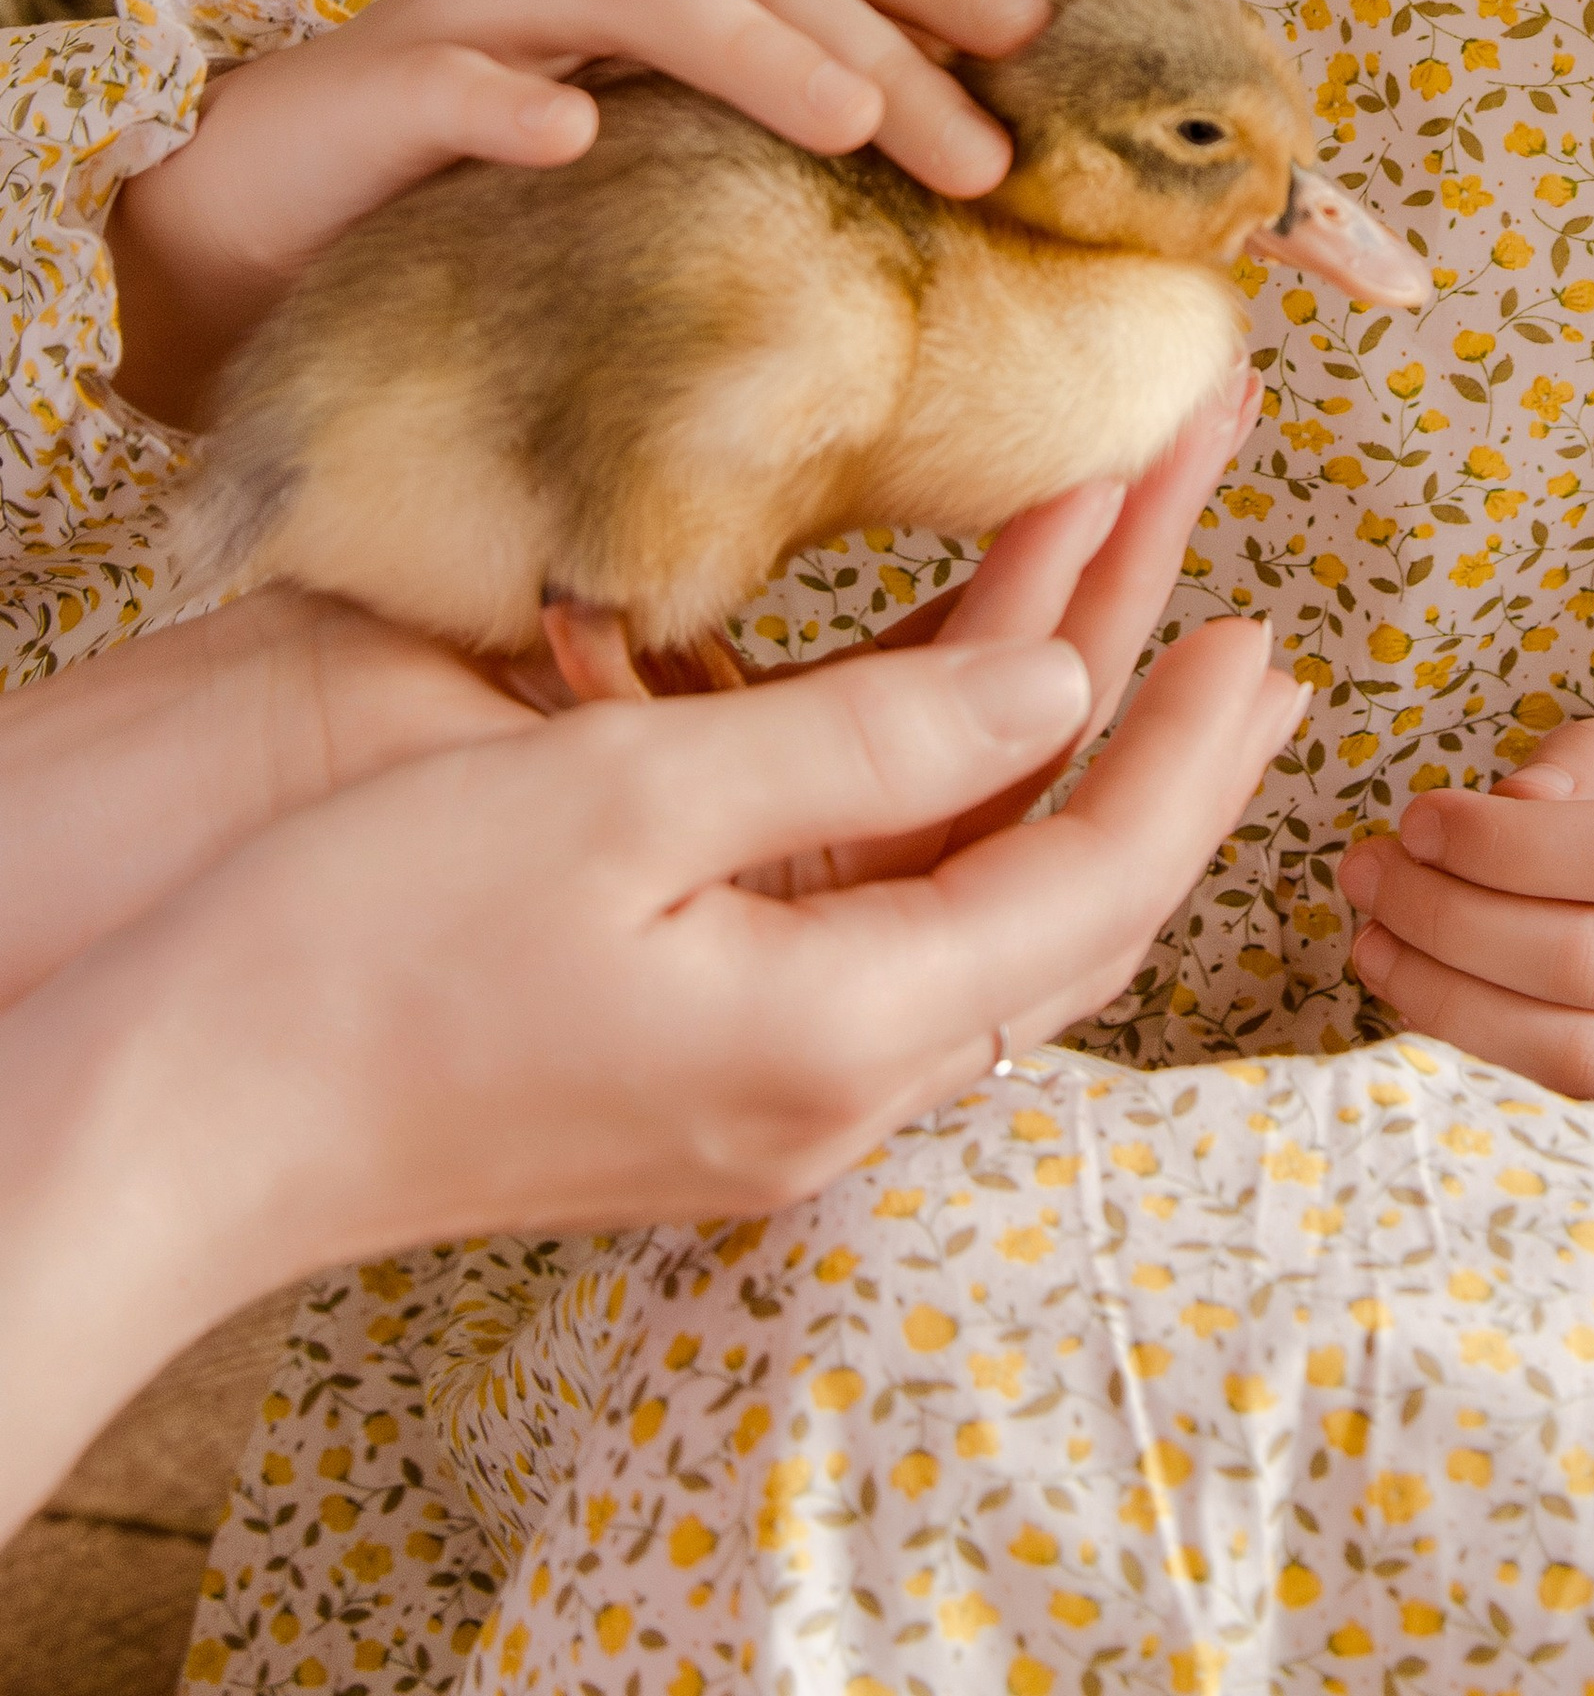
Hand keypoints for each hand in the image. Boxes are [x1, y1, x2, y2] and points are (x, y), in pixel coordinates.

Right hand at [0, 611, 1300, 1534]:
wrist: (177, 1119)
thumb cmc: (367, 944)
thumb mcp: (625, 798)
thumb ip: (868, 741)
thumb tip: (1065, 692)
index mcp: (836, 1034)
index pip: (1091, 885)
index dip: (1189, 752)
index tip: (1265, 624)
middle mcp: (830, 1088)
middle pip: (1061, 903)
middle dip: (1169, 753)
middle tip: (1262, 631)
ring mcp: (766, 1083)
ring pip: (978, 907)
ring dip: (1068, 764)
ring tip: (1158, 639)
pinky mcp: (698, 1052)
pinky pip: (880, 918)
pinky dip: (948, 801)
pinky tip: (972, 719)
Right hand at [110, 0, 1050, 423]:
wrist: (274, 205)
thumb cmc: (503, 176)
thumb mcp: (662, 132)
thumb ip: (778, 110)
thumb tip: (971, 152)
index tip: (1042, 49)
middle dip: (888, 49)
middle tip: (986, 158)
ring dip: (755, 48)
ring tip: (853, 123)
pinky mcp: (389, 81)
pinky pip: (461, 83)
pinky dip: (518, 101)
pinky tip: (576, 140)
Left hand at [1337, 716, 1593, 1101]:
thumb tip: (1507, 800)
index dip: (1501, 843)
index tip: (1415, 820)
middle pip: (1587, 958)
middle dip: (1449, 919)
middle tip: (1366, 876)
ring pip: (1575, 1047)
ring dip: (1446, 996)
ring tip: (1371, 941)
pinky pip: (1578, 1095)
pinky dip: (1483, 1048)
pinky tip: (1422, 997)